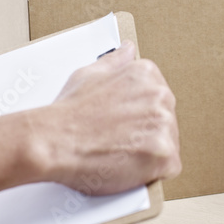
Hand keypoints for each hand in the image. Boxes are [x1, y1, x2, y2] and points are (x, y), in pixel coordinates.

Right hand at [29, 40, 180, 194]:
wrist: (54, 141)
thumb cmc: (68, 113)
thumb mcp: (90, 73)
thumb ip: (115, 61)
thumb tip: (127, 50)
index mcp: (146, 74)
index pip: (158, 98)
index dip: (138, 115)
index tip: (124, 123)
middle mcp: (160, 95)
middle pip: (165, 121)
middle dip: (145, 134)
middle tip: (117, 140)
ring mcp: (163, 125)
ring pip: (168, 144)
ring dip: (148, 153)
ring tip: (119, 153)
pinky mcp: (164, 154)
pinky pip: (169, 168)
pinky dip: (151, 173)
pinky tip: (128, 167)